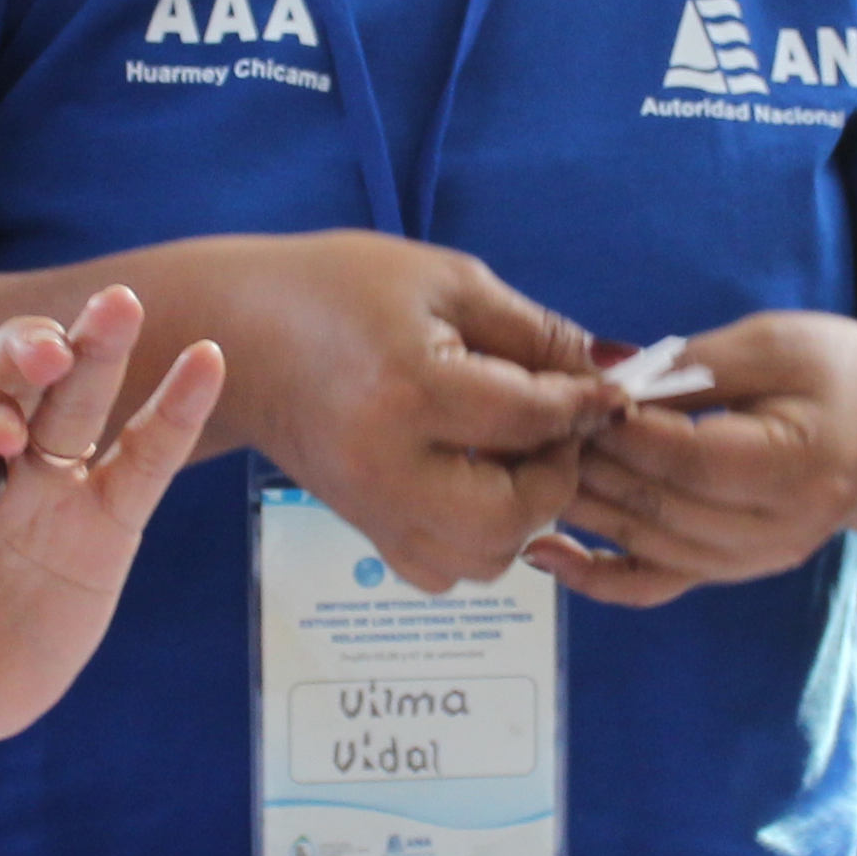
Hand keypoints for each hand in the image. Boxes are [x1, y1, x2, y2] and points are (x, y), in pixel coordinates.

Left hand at [0, 286, 226, 745]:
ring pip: (77, 401)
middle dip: (25, 358)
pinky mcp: (107, 518)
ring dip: (98, 348)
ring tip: (120, 305)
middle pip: (8, 387)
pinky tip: (206, 362)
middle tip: (48, 348)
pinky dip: (177, 408)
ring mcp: (50, 484)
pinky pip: (145, 457)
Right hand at [205, 230, 611, 590]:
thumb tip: (617, 372)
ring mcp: (370, 509)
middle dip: (556, 478)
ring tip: (512, 458)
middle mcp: (386, 466)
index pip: (531, 420)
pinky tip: (473, 484)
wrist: (239, 335)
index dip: (587, 406)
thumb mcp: (446, 284)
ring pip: (483, 559)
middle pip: (513, 516)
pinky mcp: (362, 529)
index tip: (610, 393)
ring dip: (521, 516)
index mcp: (408, 389)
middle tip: (555, 432)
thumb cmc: (339, 290)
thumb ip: (536, 333)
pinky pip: (443, 571)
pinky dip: (476, 540)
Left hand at [530, 311, 856, 606]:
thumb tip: (607, 374)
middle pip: (660, 504)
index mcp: (798, 466)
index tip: (576, 391)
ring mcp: (753, 561)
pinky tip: (543, 553)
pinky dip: (596, 578)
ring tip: (532, 465)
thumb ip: (692, 365)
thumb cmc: (838, 373)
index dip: (623, 428)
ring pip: (647, 544)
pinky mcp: (730, 570)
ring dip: (582, 507)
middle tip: (537, 424)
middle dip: (591, 463)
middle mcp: (778, 531)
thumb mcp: (775, 344)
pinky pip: (654, 586)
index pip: (688, 456)